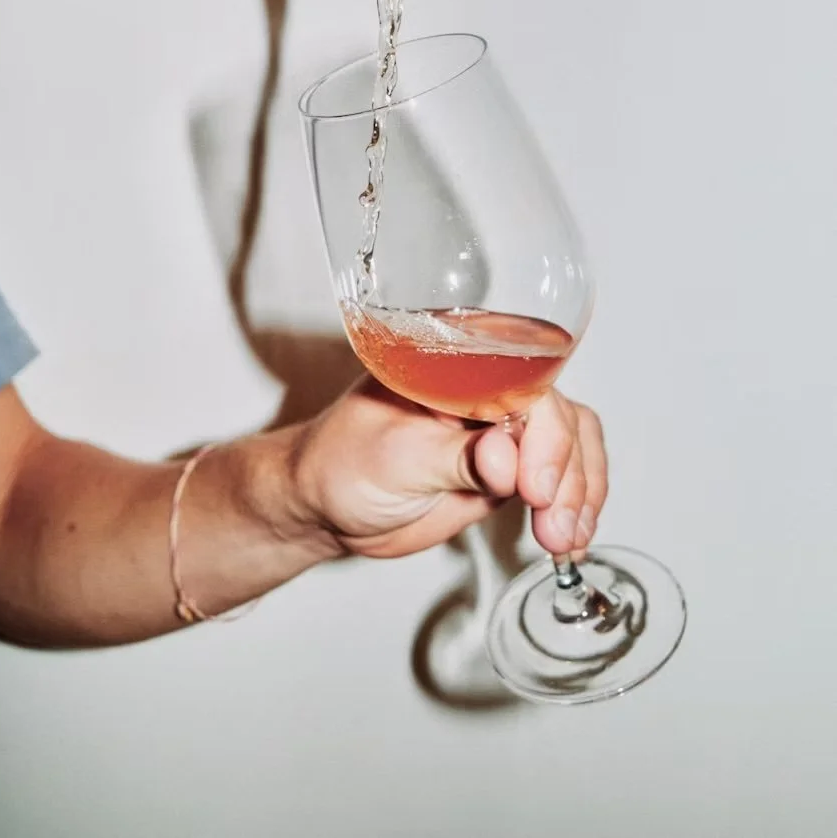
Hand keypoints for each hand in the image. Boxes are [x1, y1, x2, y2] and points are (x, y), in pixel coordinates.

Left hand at [291, 376, 607, 560]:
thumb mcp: (395, 458)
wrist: (325, 507)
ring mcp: (504, 430)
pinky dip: (576, 509)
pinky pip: (562, 480)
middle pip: (561, 415)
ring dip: (580, 495)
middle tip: (551, 523)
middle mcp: (490, 389)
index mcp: (460, 363)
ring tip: (562, 540)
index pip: (527, 381)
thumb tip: (506, 459)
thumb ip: (455, 458)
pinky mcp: (511, 470)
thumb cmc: (340, 463)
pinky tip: (570, 541)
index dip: (545, 433)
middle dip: (568, 473)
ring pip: (574, 447)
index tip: (534, 486)